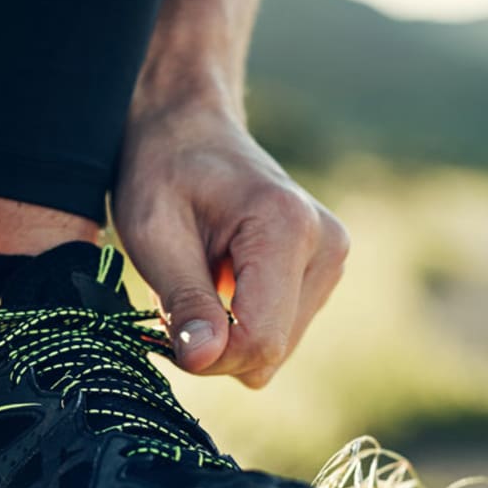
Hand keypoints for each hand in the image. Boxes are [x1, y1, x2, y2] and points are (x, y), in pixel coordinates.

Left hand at [112, 0, 347, 386]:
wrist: (187, 126)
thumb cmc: (162, 169)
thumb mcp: (155, 233)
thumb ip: (184, 299)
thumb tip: (204, 361)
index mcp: (287, 228)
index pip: (260, 340)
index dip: (206, 354)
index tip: (163, 329)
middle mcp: (327, 245)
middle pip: (270, 351)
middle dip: (214, 343)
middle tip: (175, 296)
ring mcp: (332, 259)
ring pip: (274, 349)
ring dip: (226, 332)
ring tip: (198, 278)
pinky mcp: (324, 271)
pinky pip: (279, 332)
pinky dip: (240, 320)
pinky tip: (219, 279)